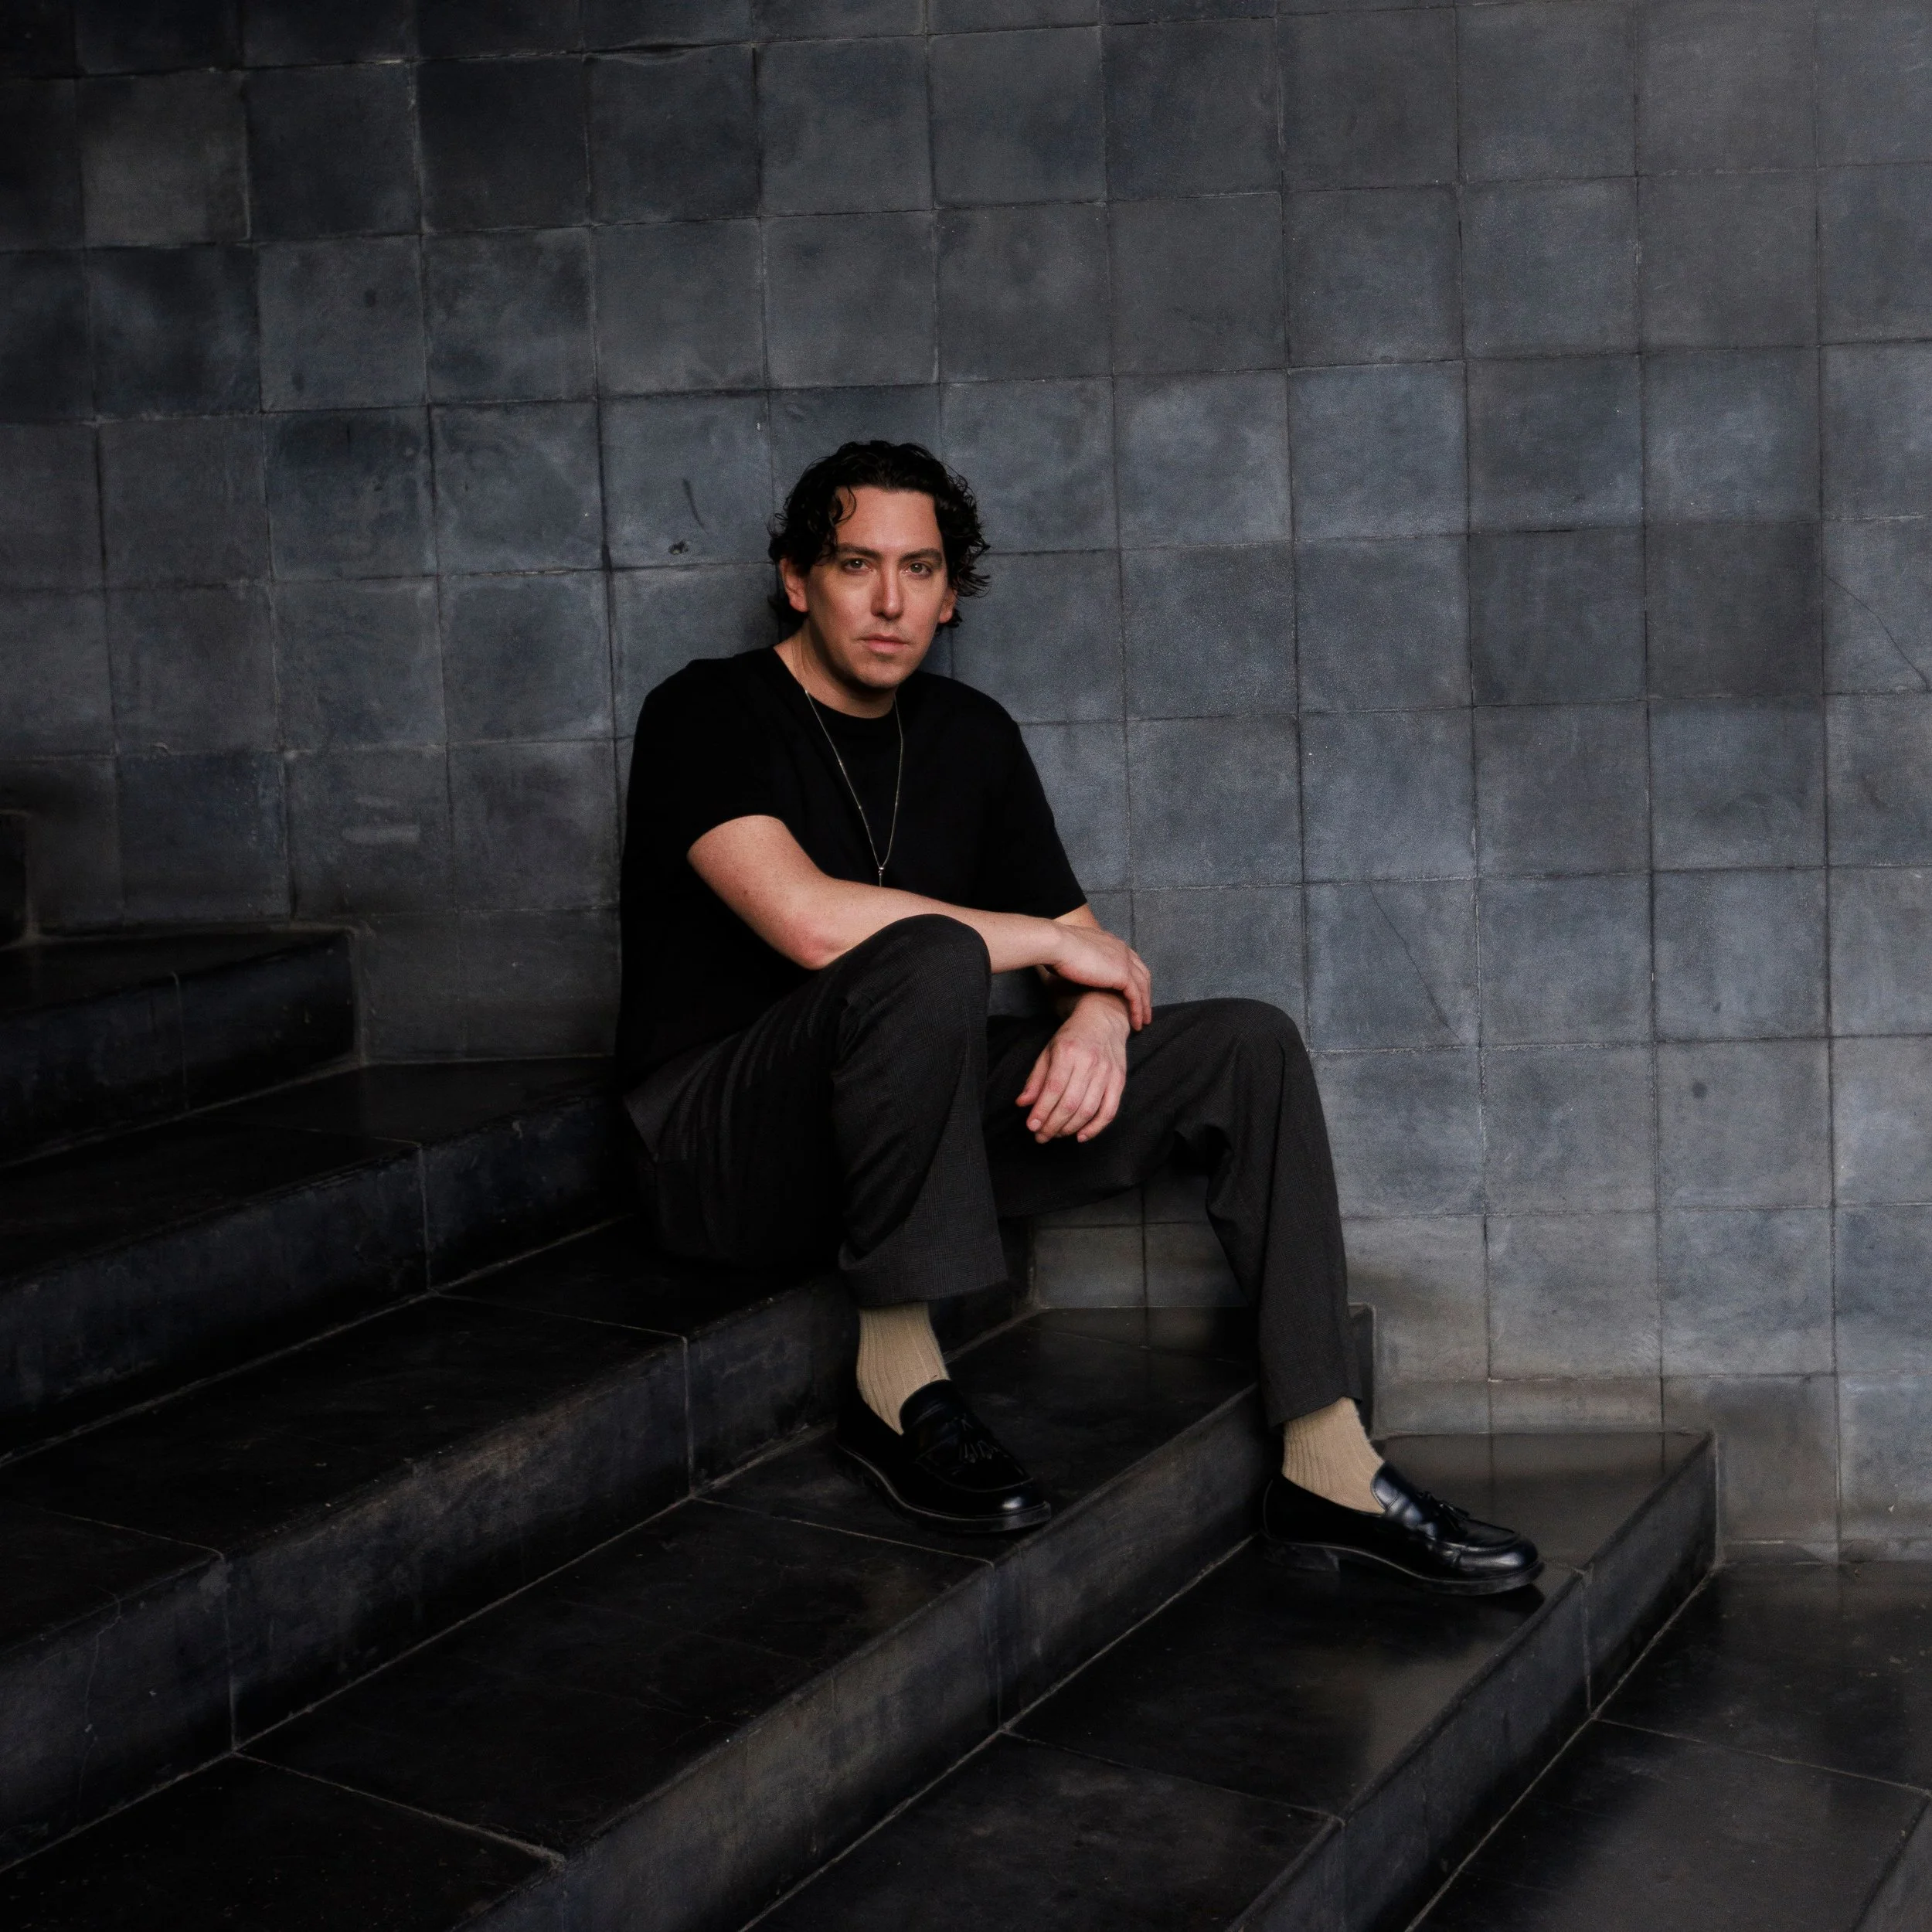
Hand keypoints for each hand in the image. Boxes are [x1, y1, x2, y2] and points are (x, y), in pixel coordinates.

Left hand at [1016, 993, 1130, 1143]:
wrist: (1104, 1020)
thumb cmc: (1072, 1037)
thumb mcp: (1048, 1051)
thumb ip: (1036, 1078)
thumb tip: (1023, 1104)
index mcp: (1068, 1051)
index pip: (1053, 1089)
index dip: (1041, 1111)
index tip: (1031, 1126)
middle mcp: (1089, 1063)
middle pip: (1070, 1103)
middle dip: (1053, 1125)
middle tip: (1041, 1136)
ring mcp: (1107, 1073)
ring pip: (1088, 1110)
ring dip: (1070, 1128)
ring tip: (1056, 1134)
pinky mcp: (1118, 1081)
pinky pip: (1109, 1111)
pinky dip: (1095, 1128)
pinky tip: (1081, 1136)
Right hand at [1048, 923, 1152, 1029]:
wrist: (1058, 944)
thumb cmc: (1057, 949)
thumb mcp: (1074, 952)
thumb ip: (1081, 960)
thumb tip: (1072, 968)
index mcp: (1111, 943)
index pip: (1130, 961)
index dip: (1133, 978)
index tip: (1131, 992)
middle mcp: (1121, 950)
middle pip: (1141, 974)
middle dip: (1144, 992)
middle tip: (1144, 1009)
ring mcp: (1124, 961)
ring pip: (1142, 987)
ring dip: (1144, 1005)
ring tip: (1143, 1021)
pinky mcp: (1122, 975)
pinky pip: (1136, 996)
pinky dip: (1138, 1010)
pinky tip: (1136, 1023)